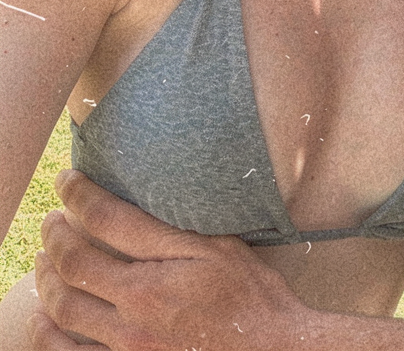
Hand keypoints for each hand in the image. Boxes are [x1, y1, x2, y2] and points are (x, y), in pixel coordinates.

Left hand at [29, 170, 307, 350]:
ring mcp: (125, 345)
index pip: (104, 219)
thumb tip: (136, 196)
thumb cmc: (250, 296)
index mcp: (159, 271)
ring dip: (46, 280)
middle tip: (50, 221)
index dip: (78, 194)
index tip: (67, 180)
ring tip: (43, 262)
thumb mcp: (219, 248)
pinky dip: (47, 336)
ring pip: (63, 311)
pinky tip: (44, 320)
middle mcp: (134, 308)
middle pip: (73, 264)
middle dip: (54, 235)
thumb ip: (172, 229)